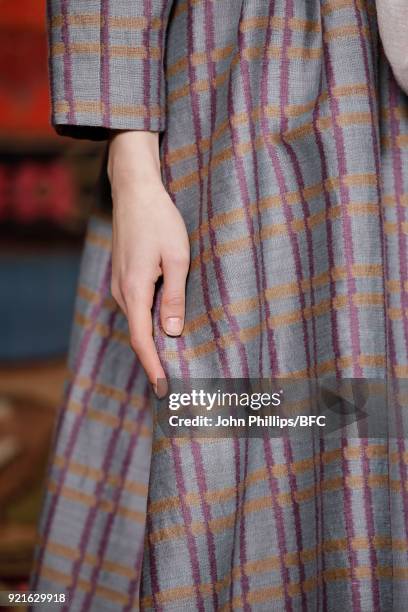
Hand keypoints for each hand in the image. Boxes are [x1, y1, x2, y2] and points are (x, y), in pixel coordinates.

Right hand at [108, 131, 189, 396]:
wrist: (135, 192)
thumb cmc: (160, 221)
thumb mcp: (177, 258)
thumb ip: (174, 296)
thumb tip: (172, 332)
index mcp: (135, 290)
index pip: (142, 339)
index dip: (153, 365)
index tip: (163, 388)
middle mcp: (122, 291)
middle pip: (138, 333)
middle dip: (154, 358)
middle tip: (173, 380)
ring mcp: (119, 283)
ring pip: (137, 320)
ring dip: (152, 340)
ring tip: (171, 358)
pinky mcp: (122, 276)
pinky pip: (135, 306)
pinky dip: (148, 321)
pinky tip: (162, 325)